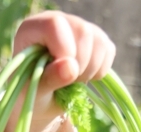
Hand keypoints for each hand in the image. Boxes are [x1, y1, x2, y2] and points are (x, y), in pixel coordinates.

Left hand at [7, 12, 115, 131]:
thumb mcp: (34, 92)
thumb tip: (71, 67)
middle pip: (82, 31)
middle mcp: (58, 22)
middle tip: (66, 83)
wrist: (43, 101)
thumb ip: (49, 79)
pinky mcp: (95, 39)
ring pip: (98, 40)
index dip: (64, 50)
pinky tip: (83, 77)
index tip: (62, 73)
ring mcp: (78, 28)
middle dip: (79, 65)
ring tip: (72, 82)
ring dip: (90, 69)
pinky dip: (99, 70)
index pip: (55, 24)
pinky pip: (108, 50)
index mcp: (33, 29)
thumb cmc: (32, 94)